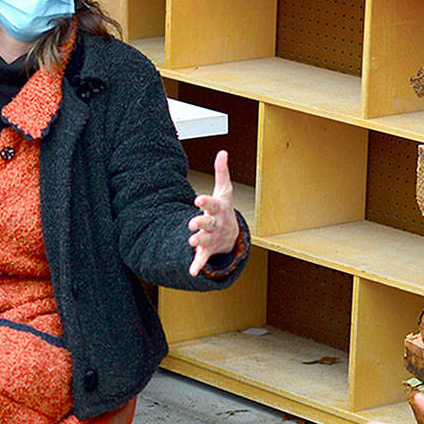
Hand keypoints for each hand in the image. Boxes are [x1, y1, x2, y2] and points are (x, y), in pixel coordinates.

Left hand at [188, 150, 238, 275]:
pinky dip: (198, 265)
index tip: (197, 199)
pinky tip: (192, 271)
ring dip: (199, 241)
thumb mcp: (224, 191)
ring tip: (191, 240)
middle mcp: (216, 224)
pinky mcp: (207, 250)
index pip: (212, 204)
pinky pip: (203, 258)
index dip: (205, 202)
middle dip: (201, 223)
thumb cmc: (223, 209)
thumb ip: (221, 172)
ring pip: (205, 240)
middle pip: (209, 223)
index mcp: (218, 210)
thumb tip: (222, 152)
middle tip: (192, 223)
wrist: (232, 235)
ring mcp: (213, 238)